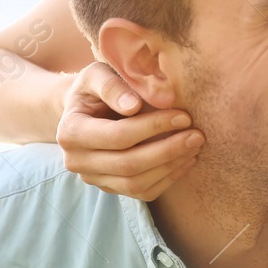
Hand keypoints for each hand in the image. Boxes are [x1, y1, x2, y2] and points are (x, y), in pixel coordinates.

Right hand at [57, 62, 203, 200]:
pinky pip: (142, 192)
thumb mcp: (98, 75)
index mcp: (70, 132)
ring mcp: (93, 178)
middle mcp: (77, 161)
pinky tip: (186, 160)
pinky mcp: (109, 188)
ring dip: (171, 167)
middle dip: (168, 150)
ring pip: (136, 184)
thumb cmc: (96, 88)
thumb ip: (112, 86)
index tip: (184, 116)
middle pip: (128, 164)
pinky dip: (168, 179)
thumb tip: (134, 106)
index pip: (118, 136)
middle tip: (197, 135)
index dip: (153, 127)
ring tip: (195, 147)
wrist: (85, 109)